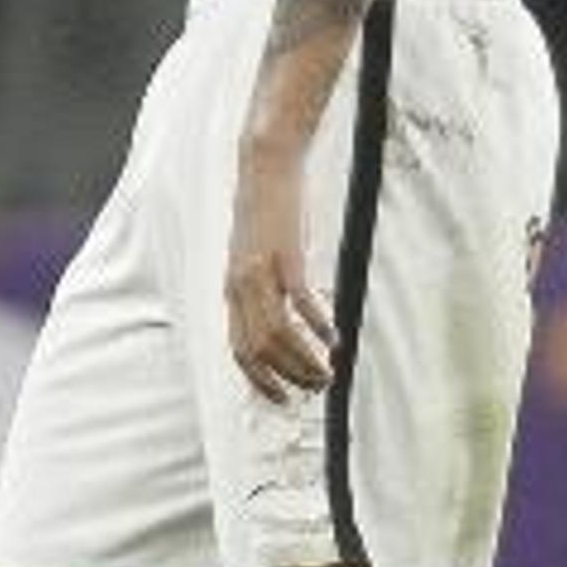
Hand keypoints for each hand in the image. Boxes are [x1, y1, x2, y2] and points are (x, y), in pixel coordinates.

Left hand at [225, 145, 334, 397]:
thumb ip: (260, 287)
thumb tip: (278, 317)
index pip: (238, 349)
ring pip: (277, 335)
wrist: (264, 167)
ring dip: (304, 361)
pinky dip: (317, 327)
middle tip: (316, 388)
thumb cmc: (264, 212)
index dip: (258, 380)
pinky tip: (333, 339)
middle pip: (259, 350)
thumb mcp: (254, 255)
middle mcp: (240, 286)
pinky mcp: (284, 256)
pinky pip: (300, 303)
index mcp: (232, 289)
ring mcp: (260, 272)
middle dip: (288, 377)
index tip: (280, 399)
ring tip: (328, 373)